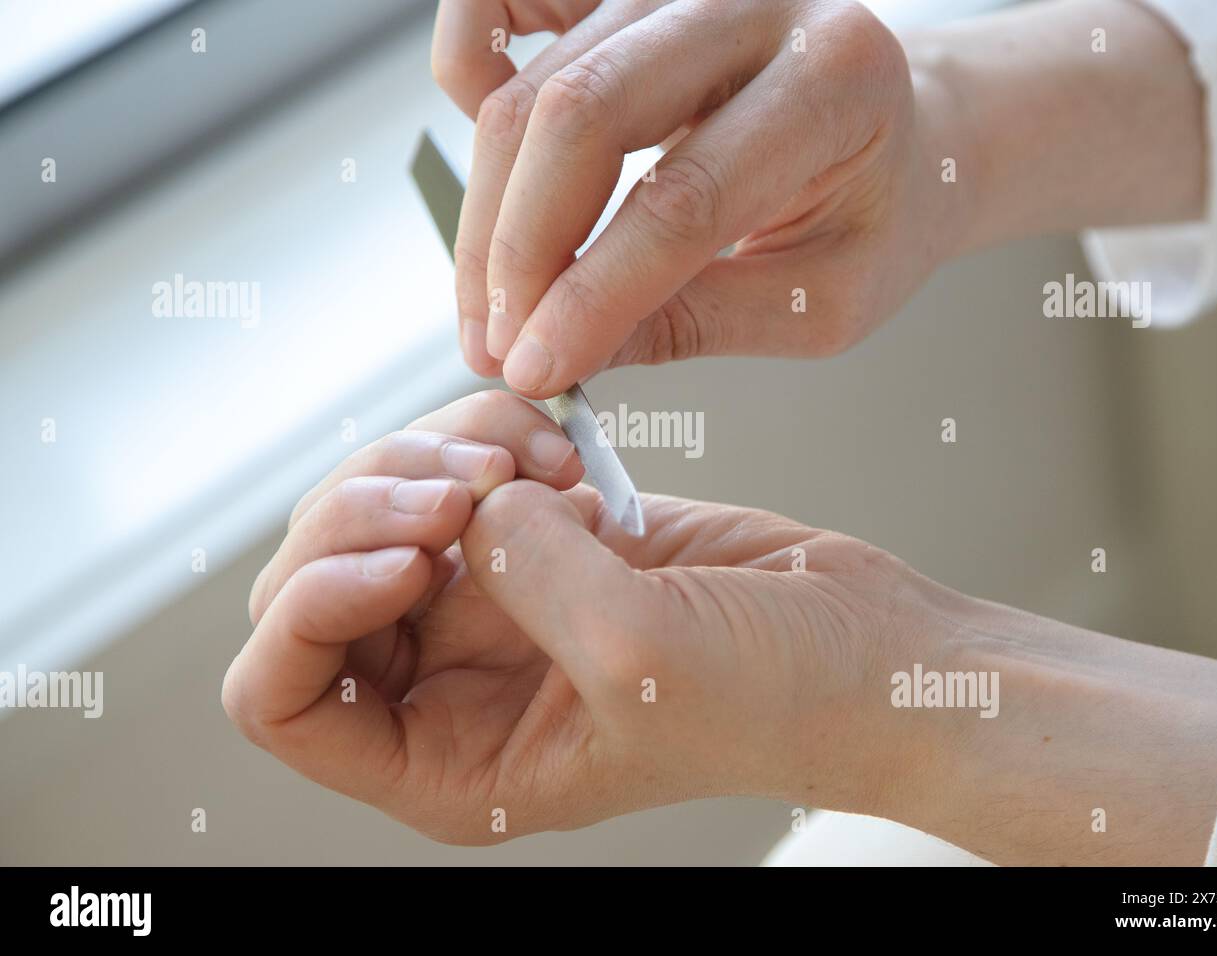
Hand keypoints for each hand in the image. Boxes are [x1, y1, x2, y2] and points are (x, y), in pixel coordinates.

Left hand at [222, 389, 918, 841]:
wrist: (868, 651)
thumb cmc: (779, 704)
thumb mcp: (642, 658)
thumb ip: (528, 574)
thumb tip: (472, 501)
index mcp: (449, 762)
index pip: (280, 699)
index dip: (312, 610)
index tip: (415, 556)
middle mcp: (451, 683)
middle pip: (313, 576)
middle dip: (372, 509)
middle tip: (476, 486)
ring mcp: (494, 600)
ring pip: (379, 502)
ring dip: (438, 457)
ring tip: (538, 467)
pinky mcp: (541, 532)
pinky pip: (458, 459)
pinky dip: (491, 430)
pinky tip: (560, 453)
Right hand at [430, 0, 957, 396]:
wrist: (902, 133)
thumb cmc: (876, 215)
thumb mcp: (819, 300)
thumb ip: (697, 322)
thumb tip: (568, 355)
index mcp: (834, 82)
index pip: (685, 197)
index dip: (593, 293)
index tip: (536, 366)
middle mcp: (753, 3)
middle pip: (585, 116)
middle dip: (519, 250)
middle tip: (497, 345)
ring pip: (536, 85)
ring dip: (490, 209)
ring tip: (494, 302)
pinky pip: (503, 2)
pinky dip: (471, 78)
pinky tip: (499, 168)